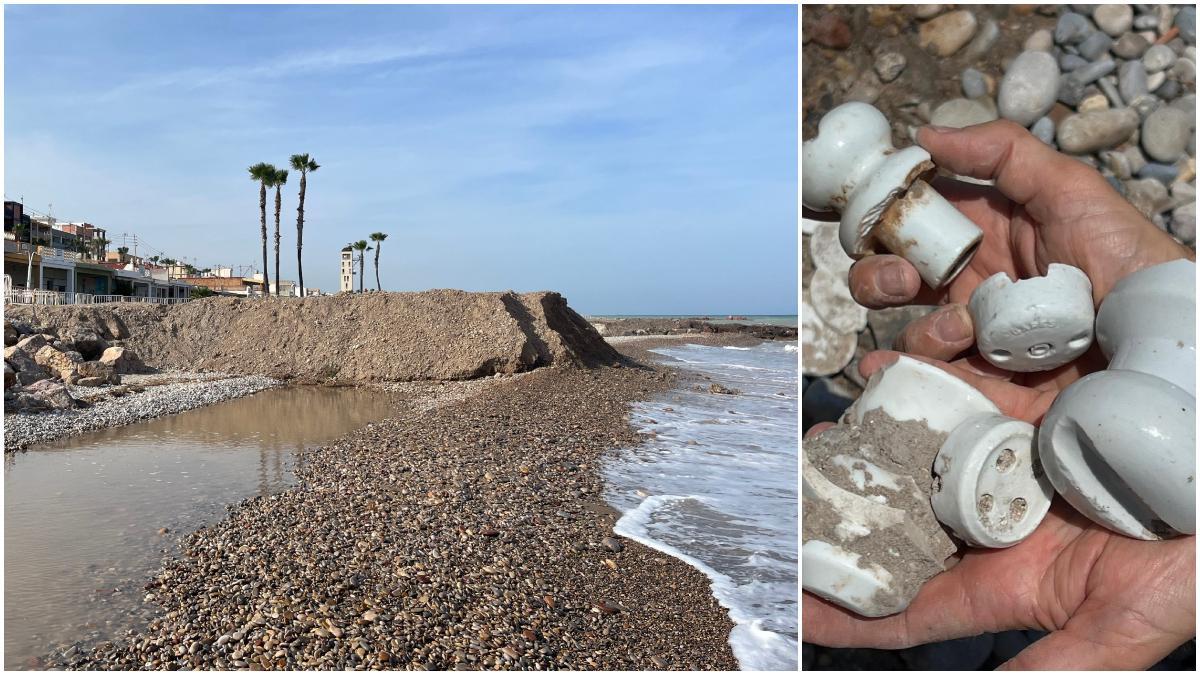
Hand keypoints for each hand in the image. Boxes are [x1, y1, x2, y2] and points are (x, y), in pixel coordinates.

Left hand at [804, 351, 1196, 669]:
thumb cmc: (1195, 550)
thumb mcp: (1125, 622)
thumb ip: (1054, 667)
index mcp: (1010, 577)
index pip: (911, 606)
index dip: (849, 613)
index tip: (791, 608)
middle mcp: (997, 515)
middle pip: (897, 522)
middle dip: (841, 516)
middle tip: (788, 502)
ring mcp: (1007, 455)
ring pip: (915, 447)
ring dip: (867, 439)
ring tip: (823, 432)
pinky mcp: (1027, 396)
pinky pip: (956, 383)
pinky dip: (919, 376)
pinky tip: (883, 368)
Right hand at [848, 121, 1192, 391]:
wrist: (1162, 346)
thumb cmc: (1128, 261)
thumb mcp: (1072, 192)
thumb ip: (1003, 154)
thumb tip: (925, 134)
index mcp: (988, 238)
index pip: (917, 223)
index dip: (887, 217)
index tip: (877, 215)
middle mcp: (975, 289)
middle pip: (896, 279)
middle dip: (881, 273)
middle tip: (905, 278)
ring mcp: (980, 341)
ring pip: (911, 332)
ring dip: (918, 329)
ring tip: (961, 332)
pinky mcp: (989, 391)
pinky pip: (934, 385)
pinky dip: (899, 373)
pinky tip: (886, 365)